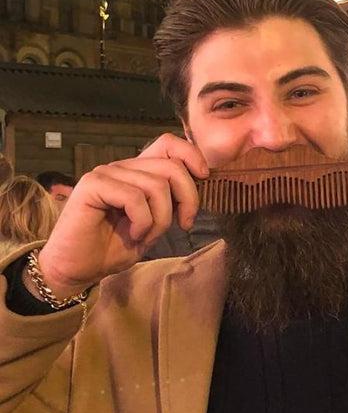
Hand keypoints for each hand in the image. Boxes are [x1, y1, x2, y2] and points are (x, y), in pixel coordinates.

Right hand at [34, 134, 208, 298]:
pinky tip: (132, 234)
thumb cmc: (114, 247)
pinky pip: (135, 198)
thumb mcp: (154, 223)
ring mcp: (107, 173)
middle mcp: (123, 167)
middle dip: (188, 199)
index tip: (204, 178)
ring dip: (161, 219)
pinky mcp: (92, 185)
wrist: (78, 269)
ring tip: (146, 235)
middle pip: (172, 166)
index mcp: (138, 171)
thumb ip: (171, 201)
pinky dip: (142, 222)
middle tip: (184, 224)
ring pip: (157, 186)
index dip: (192, 155)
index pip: (169, 144)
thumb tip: (200, 182)